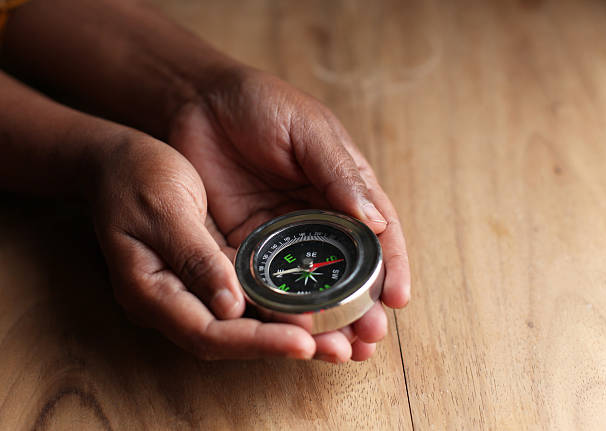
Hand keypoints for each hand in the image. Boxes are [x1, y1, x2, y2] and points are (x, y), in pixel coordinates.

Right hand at [91, 133, 318, 359]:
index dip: (257, 342)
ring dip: (290, 330)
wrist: (120, 160)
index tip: (303, 342)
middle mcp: (172, 300)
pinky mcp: (210, 271)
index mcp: (149, 290)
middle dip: (284, 345)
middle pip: (232, 338)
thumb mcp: (163, 208)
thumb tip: (230, 307)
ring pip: (245, 322)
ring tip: (340, 336)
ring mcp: (192, 288)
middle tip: (339, 349)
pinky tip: (316, 304)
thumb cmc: (134, 177)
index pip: (207, 333)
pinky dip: (280, 304)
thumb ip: (193, 257)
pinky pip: (248, 296)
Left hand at [169, 67, 410, 361]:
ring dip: (325, 319)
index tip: (397, 299)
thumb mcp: (308, 130)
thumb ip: (339, 173)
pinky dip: (276, 310)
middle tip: (368, 338)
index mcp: (342, 189)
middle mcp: (316, 219)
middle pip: (346, 271)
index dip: (391, 267)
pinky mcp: (243, 246)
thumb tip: (377, 221)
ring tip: (340, 350)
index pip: (377, 234)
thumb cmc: (260, 105)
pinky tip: (290, 333)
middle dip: (361, 306)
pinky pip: (261, 283)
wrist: (196, 103)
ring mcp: (280, 237)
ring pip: (308, 287)